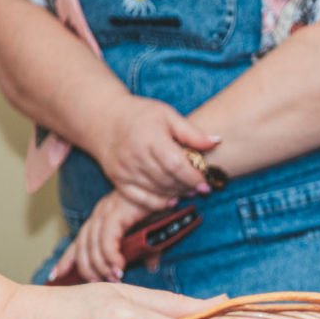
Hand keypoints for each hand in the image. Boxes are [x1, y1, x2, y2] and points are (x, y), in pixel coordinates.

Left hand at [51, 189, 156, 284]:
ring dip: (100, 266)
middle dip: (85, 268)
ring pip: (91, 245)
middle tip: (97, 283)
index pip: (79, 241)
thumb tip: (151, 267)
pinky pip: (107, 240)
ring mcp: (106, 211)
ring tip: (113, 278)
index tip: (55, 275)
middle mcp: (100, 213)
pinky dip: (111, 256)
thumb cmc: (163, 204)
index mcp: (103, 216)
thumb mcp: (153, 230)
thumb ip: (147, 249)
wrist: (172, 183)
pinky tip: (119, 267)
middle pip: (81, 245)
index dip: (66, 259)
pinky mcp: (117, 212)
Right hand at [91, 96, 218, 205]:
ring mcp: (124, 169)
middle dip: (187, 186)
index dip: (193, 176)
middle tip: (201, 188)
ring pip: (155, 190)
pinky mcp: (117, 179)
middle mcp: (135, 156)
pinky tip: (171, 200)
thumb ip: (191, 132)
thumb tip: (217, 142)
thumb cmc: (141, 115)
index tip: (206, 182)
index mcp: (150, 138)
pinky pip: (138, 198)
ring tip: (189, 191)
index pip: (175, 164)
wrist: (103, 118)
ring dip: (176, 194)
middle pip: (167, 180)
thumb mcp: (168, 115)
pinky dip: (156, 203)